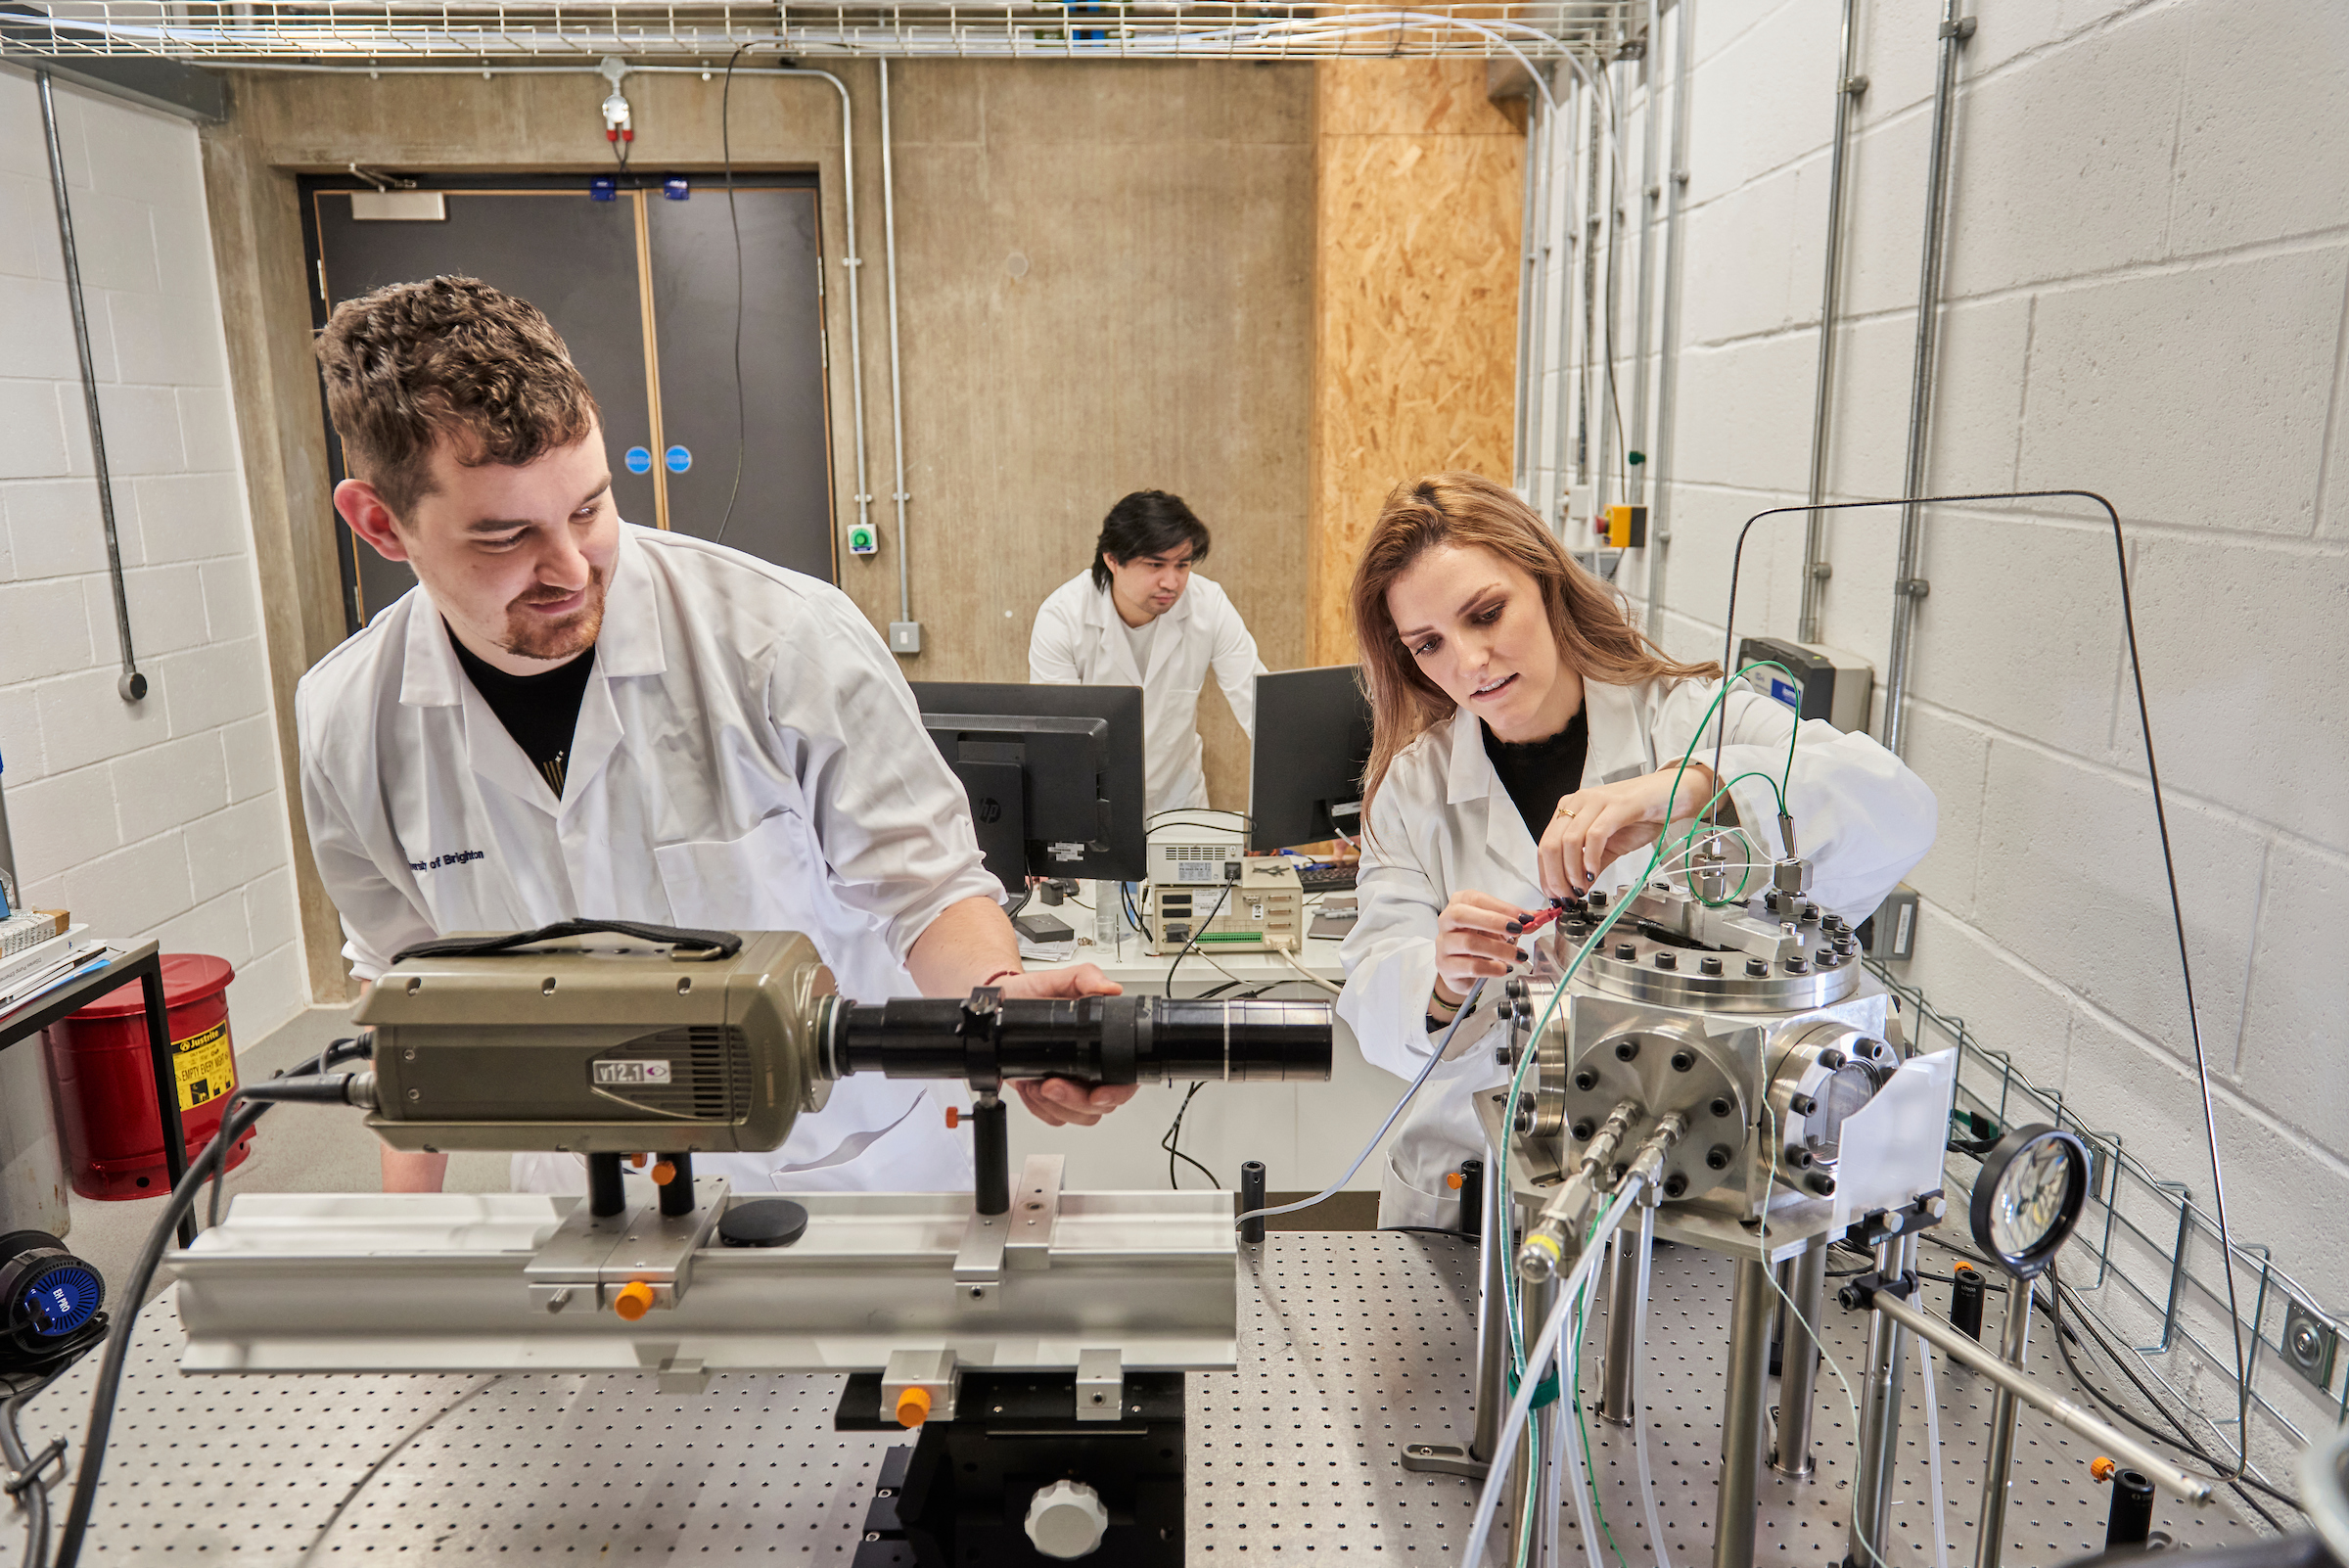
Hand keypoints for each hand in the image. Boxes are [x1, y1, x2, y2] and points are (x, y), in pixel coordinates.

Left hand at [995, 965, 1134, 1124]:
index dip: (1117, 1093)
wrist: (1004, 1001)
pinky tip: (1031, 1087)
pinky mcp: (1047, 1095)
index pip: (1126, 1080)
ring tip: (1039, 1084)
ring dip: (1057, 1106)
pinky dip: (1040, 1108)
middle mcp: (1091, 1069)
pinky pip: (1052, 1117)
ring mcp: (1071, 1084)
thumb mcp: (1063, 978)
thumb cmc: (1034, 992)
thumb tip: (1109, 989)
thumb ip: (1087, 977)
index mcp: (1104, 1046)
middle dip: (1076, 1101)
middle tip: (1053, 1084)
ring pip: (1077, 1116)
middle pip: (1100, 1106)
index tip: (1097, 1093)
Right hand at [1434, 889, 1532, 1001]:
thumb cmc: (1478, 942)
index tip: (1524, 916)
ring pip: (1468, 943)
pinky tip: (1503, 968)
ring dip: (1499, 949)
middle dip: (1492, 921)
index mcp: (1459, 904)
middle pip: (1461, 915)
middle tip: (1517, 929)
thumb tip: (1537, 917)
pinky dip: (1492, 968)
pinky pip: (1470, 966)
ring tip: (1517, 955)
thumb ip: (1516, 921)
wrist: (1461, 970)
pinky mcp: (1446, 966)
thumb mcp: (1497, 928)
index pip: (1476, 899)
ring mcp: (1443, 945)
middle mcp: (1447, 922)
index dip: (1502, 907)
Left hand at [1537, 763, 1714, 899]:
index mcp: (1571, 809)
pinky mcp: (1617, 806)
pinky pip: (1595, 835)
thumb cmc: (1640, 816)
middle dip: (1554, 877)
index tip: (1554, 896)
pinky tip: (1593, 874)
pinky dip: (1590, 859)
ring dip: (1571, 872)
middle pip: (1551, 844)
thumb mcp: (1609, 846)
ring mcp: (1596, 801)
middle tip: (1565, 897)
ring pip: (1568, 841)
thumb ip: (1591, 865)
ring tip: (1580, 889)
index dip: (1545, 875)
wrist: (1671, 795)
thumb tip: (1576, 890)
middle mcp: (1578, 801)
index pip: (1545, 845)